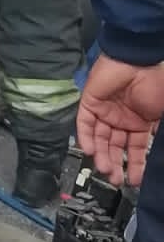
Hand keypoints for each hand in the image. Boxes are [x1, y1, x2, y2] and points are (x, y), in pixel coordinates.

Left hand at [77, 54, 163, 185]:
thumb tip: (151, 154)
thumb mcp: (160, 116)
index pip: (134, 148)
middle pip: (114, 146)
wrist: (141, 61)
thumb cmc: (156, 85)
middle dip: (114, 163)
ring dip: (100, 154)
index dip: (135, 164)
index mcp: (139, 123)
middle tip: (115, 179)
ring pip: (99, 138)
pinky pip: (84, 122)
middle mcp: (121, 119)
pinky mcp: (90, 102)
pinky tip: (90, 151)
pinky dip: (85, 137)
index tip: (135, 180)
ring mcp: (105, 110)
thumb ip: (153, 135)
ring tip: (104, 169)